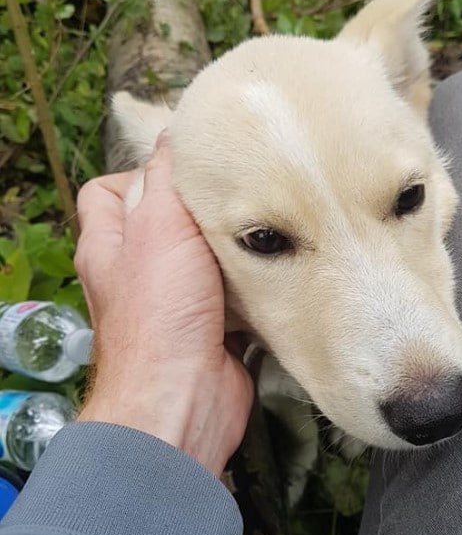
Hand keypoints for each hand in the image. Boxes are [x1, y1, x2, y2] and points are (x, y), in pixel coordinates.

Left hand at [75, 134, 253, 475]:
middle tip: (241, 193)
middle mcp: (138, 274)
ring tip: (267, 223)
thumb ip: (167, 178)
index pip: (110, 193)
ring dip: (233, 247)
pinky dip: (253, 283)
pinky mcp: (214, 328)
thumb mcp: (159, 228)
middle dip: (202, 209)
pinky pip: (234, 294)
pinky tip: (280, 265)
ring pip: (204, 260)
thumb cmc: (161, 312)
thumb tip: (175, 136)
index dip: (141, 174)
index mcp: (109, 247)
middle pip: (165, 224)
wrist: (185, 398)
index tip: (188, 169)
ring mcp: (176, 304)